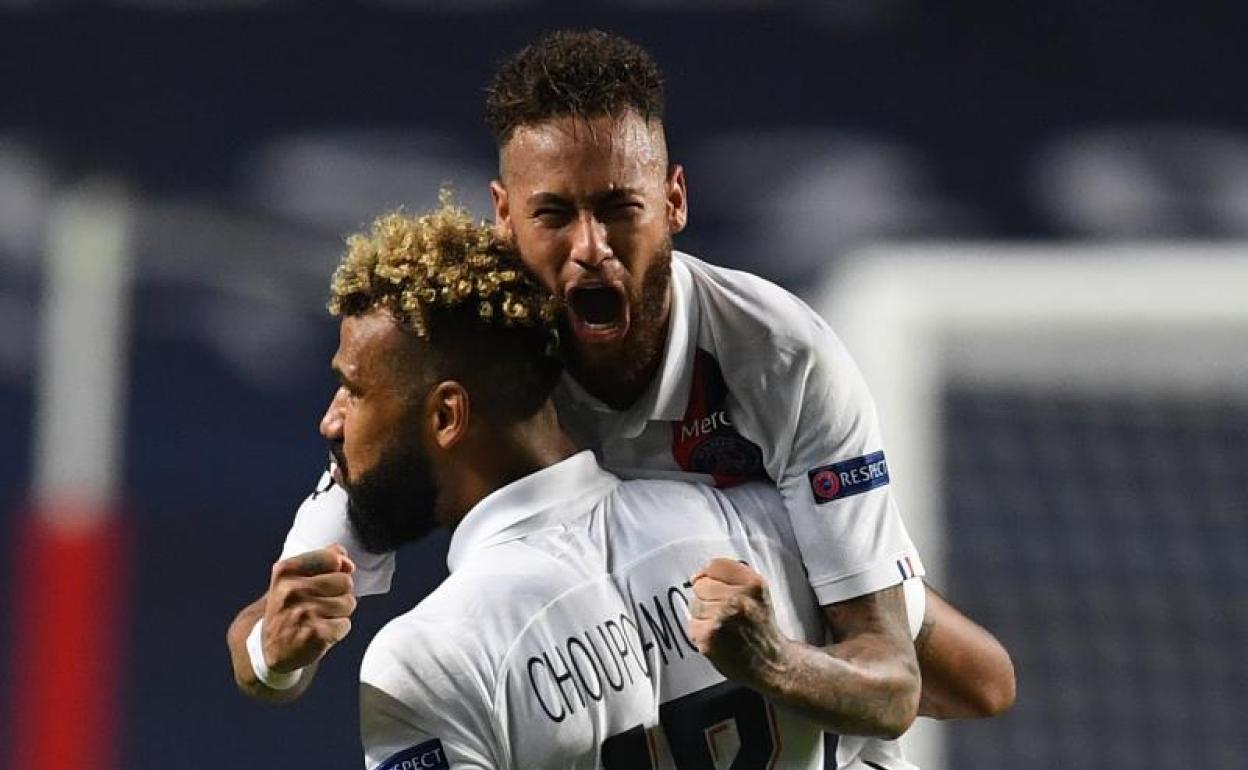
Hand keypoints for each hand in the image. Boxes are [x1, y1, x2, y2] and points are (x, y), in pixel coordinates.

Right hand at [262, 544, 356, 672]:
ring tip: (317, 619)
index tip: (324, 582)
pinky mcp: (315, 635)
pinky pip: (345, 624)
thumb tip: (345, 558)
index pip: (333, 558)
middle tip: (317, 606)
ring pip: (348, 603)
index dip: (337, 571)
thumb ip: (322, 559)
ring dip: (339, 613)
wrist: (268, 650)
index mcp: (285, 570)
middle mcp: (292, 590)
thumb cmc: (289, 609)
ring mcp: (303, 613)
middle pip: (346, 581)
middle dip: (339, 594)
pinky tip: (318, 634)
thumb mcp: (294, 579)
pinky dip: (337, 630)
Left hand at [688, 558, 787, 685]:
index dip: (710, 574)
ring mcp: (722, 618)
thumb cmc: (762, 629)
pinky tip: (718, 637)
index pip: (715, 565)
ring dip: (703, 614)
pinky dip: (701, 632)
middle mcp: (738, 599)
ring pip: (694, 604)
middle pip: (701, 584)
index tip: (712, 583)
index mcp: (753, 584)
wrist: (772, 663)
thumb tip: (700, 574)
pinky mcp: (709, 636)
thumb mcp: (759, 594)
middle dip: (707, 596)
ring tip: (722, 625)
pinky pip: (692, 624)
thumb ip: (734, 577)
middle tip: (723, 611)